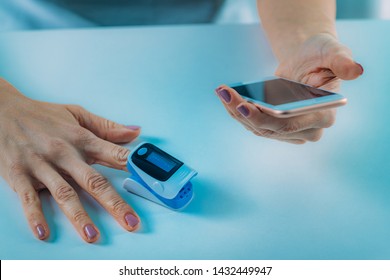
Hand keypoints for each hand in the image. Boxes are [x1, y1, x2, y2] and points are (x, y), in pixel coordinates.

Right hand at [0, 78, 140, 241]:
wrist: (1, 111)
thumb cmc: (42, 115)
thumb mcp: (77, 113)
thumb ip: (107, 126)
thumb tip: (136, 132)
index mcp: (82, 138)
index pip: (114, 154)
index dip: (134, 168)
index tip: (151, 181)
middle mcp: (64, 153)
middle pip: (94, 181)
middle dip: (114, 203)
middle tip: (131, 222)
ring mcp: (41, 165)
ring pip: (64, 193)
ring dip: (79, 215)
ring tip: (92, 235)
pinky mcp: (19, 175)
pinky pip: (28, 198)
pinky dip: (35, 215)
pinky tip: (44, 232)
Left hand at [216, 33, 362, 143]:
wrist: (307, 59)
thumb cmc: (321, 55)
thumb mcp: (333, 53)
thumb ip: (342, 61)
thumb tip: (355, 70)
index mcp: (324, 114)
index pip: (292, 124)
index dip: (268, 119)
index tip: (246, 108)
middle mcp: (307, 128)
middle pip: (270, 128)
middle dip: (245, 113)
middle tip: (226, 95)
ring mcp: (290, 130)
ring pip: (258, 128)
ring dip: (237, 112)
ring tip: (223, 92)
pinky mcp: (276, 126)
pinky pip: (253, 123)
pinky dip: (238, 112)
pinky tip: (227, 98)